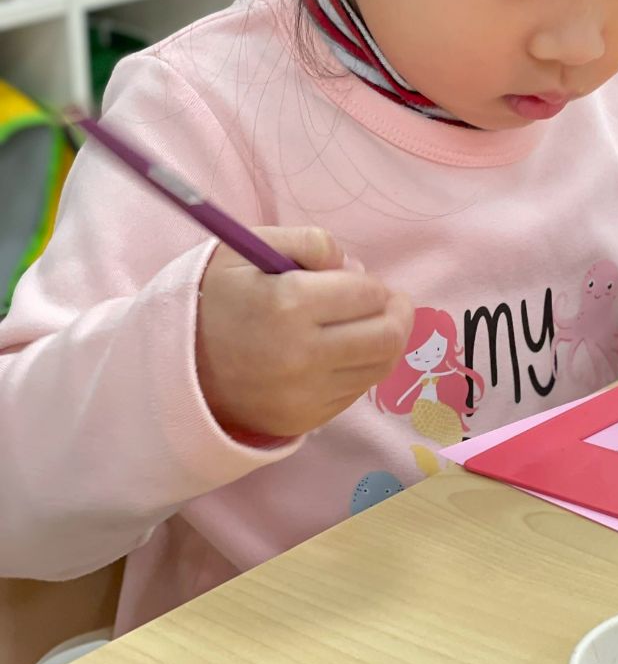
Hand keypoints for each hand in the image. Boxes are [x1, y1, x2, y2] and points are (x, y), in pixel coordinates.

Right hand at [195, 226, 413, 438]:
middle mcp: (300, 355)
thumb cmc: (218, 297)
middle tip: (390, 302)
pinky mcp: (301, 421)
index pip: (369, 294)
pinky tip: (341, 353)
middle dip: (397, 313)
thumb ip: (310, 242)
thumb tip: (355, 268)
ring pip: (379, 367)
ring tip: (372, 325)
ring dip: (385, 342)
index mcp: (289, 304)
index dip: (372, 283)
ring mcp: (302, 394)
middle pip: (387, 336)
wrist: (174, 364)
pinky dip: (358, 370)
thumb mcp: (253, 247)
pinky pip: (354, 392)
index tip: (359, 280)